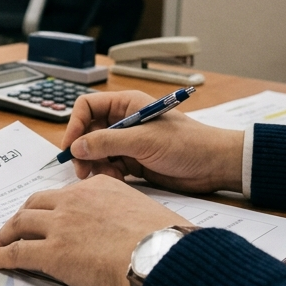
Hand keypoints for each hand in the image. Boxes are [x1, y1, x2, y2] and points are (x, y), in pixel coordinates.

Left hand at [0, 175, 190, 285]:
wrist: (162, 257)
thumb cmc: (165, 241)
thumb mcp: (145, 213)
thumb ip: (127, 215)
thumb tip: (131, 232)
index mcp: (99, 187)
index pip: (66, 194)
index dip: (52, 206)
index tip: (47, 214)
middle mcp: (75, 200)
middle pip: (36, 203)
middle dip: (23, 215)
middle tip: (16, 226)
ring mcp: (60, 225)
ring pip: (21, 224)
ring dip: (6, 233)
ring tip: (0, 242)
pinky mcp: (51, 253)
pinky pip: (17, 252)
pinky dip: (1, 256)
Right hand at [61, 91, 244, 193]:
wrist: (214, 166)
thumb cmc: (187, 144)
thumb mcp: (143, 141)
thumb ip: (107, 143)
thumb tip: (76, 147)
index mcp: (126, 105)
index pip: (88, 107)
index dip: (75, 124)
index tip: (71, 146)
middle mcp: (124, 121)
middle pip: (88, 132)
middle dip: (83, 150)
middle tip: (82, 170)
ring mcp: (128, 142)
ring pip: (96, 152)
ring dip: (95, 165)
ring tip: (107, 177)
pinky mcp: (134, 161)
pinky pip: (109, 166)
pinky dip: (108, 174)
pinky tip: (118, 180)